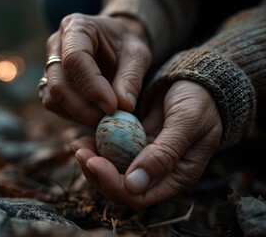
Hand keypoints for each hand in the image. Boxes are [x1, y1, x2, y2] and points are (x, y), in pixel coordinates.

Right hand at [41, 13, 151, 126]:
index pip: (75, 59)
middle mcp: (56, 46)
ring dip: (78, 115)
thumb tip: (124, 107)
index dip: (92, 86)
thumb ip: (131, 78)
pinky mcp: (50, 84)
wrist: (115, 44)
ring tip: (104, 120)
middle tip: (108, 121)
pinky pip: (54, 105)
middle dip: (83, 108)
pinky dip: (73, 116)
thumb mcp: (137, 54)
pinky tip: (93, 116)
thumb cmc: (125, 45)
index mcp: (76, 27)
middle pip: (58, 83)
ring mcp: (50, 66)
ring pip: (53, 98)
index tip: (112, 107)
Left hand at [71, 80, 222, 208]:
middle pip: (121, 188)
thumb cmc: (199, 101)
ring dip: (93, 162)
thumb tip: (134, 185)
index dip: (113, 184)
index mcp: (178, 176)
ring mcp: (146, 160)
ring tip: (78, 144)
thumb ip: (164, 154)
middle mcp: (160, 174)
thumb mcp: (187, 122)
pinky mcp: (136, 146)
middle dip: (96, 173)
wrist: (197, 82)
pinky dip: (98, 148)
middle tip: (79, 151)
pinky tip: (86, 137)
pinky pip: (113, 154)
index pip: (139, 196)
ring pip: (114, 173)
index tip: (93, 161)